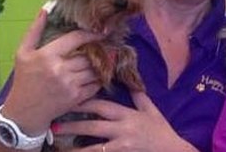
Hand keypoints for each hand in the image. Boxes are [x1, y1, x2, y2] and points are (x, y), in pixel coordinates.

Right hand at [2, 10, 102, 134]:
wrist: (24, 111)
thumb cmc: (25, 79)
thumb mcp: (23, 53)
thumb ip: (35, 30)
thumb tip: (45, 10)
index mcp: (47, 56)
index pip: (76, 38)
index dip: (91, 33)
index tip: (101, 31)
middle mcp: (60, 70)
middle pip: (89, 54)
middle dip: (99, 49)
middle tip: (107, 45)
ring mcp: (70, 85)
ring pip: (95, 69)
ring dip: (103, 63)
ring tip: (107, 57)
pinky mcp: (77, 97)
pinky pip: (96, 84)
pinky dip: (100, 78)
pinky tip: (99, 74)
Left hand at [56, 91, 196, 151]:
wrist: (172, 151)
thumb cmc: (162, 131)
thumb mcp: (152, 111)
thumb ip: (139, 98)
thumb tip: (129, 81)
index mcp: (128, 115)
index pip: (102, 106)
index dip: (84, 102)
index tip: (69, 100)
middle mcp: (123, 129)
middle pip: (92, 126)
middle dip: (72, 125)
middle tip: (54, 125)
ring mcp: (122, 145)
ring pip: (92, 148)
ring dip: (73, 148)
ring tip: (57, 146)